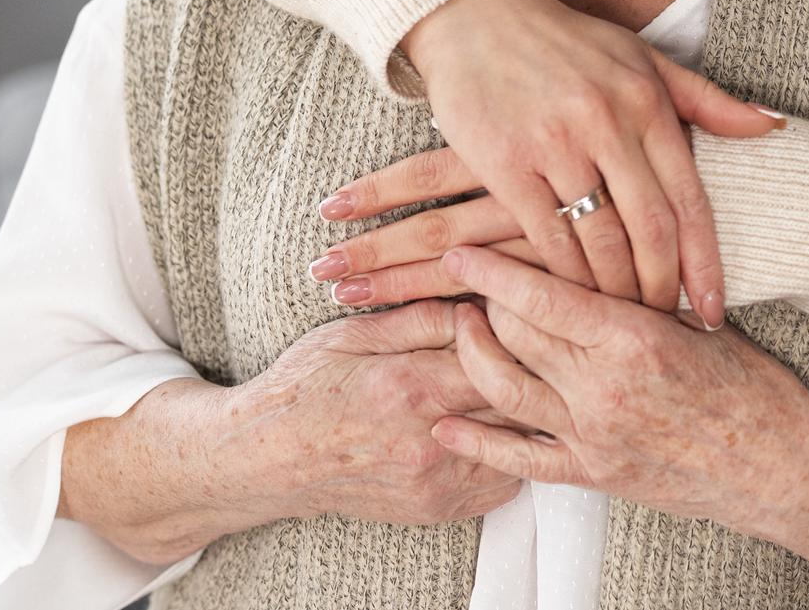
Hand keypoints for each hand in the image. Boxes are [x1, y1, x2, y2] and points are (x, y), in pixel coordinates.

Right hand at [228, 300, 527, 526]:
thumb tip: (480, 298)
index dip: (517, 331)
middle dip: (533, 371)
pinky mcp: (438, 509)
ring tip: (525, 384)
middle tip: (536, 346)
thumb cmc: (306, 387)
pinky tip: (498, 425)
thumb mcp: (355, 332)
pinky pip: (505, 483)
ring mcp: (436, 484)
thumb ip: (424, 316)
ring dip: (529, 414)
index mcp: (410, 389)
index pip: (500, 356)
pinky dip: (511, 452)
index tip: (514, 313)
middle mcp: (429, 443)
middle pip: (519, 403)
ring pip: (520, 446)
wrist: (271, 458)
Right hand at [381, 0, 785, 328]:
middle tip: (667, 326)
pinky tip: (574, 296)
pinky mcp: (506, 162)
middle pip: (650, 229)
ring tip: (624, 319)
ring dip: (615, 290)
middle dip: (663, 287)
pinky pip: (546, 236)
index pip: (689, 198)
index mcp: (647, 101)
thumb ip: (707, 101)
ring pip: (599, 240)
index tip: (714, 310)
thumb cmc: (569, 44)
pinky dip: (564, 275)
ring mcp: (555, 143)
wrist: (476, 18)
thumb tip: (772, 125)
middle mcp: (606, 122)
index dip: (706, 262)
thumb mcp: (643, 61)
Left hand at [427, 245, 808, 532]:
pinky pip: (520, 459)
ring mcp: (593, 435)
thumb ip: (644, 292)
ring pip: (504, 389)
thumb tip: (598, 250)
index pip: (544, 297)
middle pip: (514, 335)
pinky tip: (446, 428)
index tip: (462, 250)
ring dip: (471, 355)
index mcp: (634, 338)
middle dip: (481, 302)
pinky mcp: (593, 474)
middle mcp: (604, 387)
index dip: (494, 271)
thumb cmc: (752, 388)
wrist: (778, 467)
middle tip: (465, 280)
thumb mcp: (700, 321)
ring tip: (459, 327)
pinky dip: (477, 443)